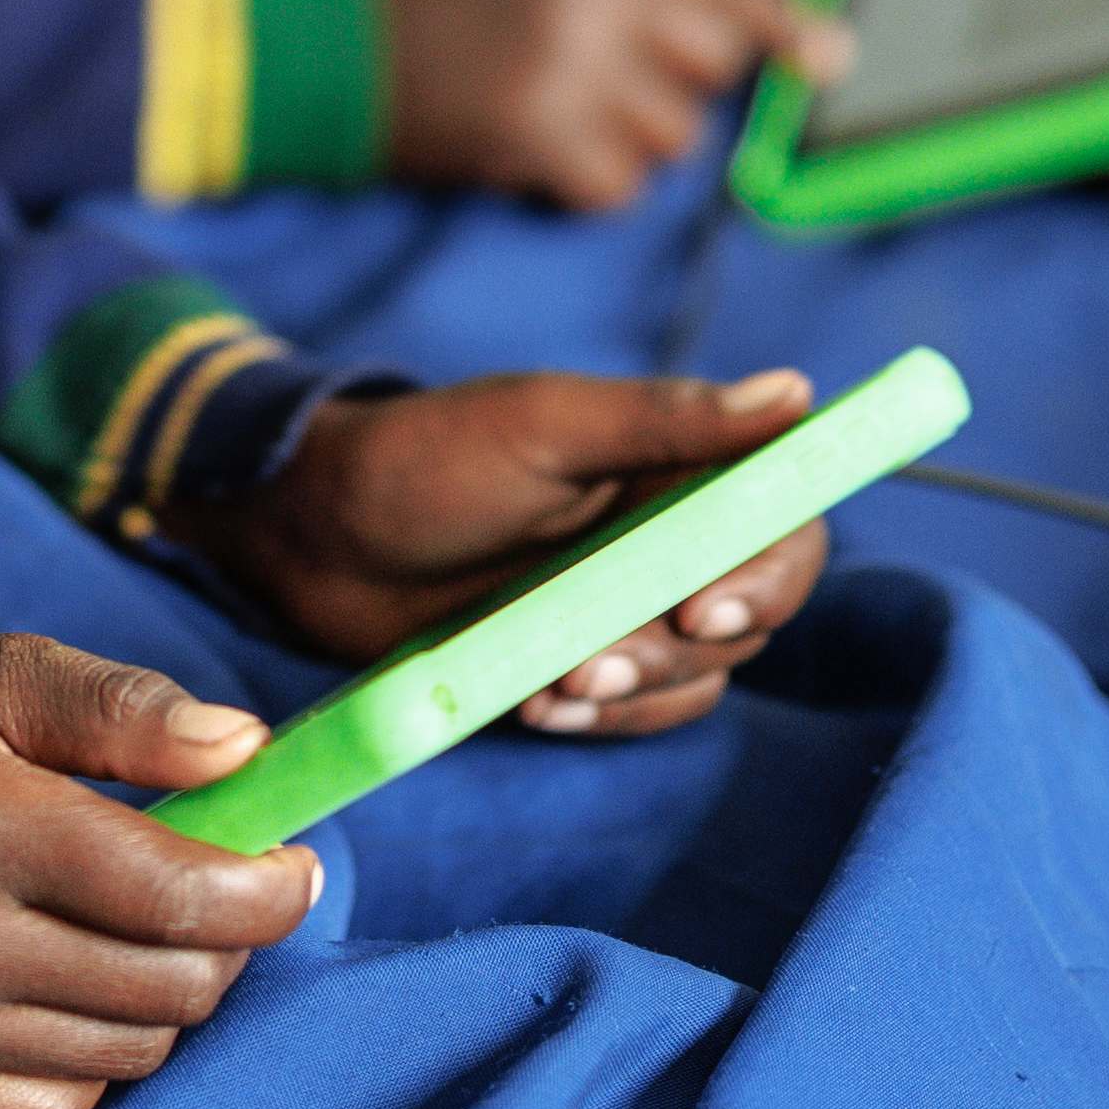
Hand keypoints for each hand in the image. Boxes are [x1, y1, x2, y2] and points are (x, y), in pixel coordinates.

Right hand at [0, 636, 320, 1108]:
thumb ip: (121, 707)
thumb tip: (251, 753)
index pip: (180, 895)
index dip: (271, 888)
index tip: (292, 859)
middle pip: (176, 987)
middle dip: (229, 938)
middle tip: (212, 886)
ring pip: (133, 1052)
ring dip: (165, 994)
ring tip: (127, 928)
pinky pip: (63, 1107)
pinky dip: (94, 1056)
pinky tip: (62, 987)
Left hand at [173, 369, 829, 736]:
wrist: (313, 535)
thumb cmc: (423, 458)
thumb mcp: (540, 424)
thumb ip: (666, 420)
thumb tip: (795, 393)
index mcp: (672, 462)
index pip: (782, 520)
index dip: (768, 573)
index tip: (704, 607)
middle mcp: (665, 533)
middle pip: (750, 609)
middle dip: (683, 646)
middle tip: (595, 656)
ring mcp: (625, 604)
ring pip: (698, 671)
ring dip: (636, 687)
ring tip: (549, 682)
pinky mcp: (580, 662)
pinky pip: (638, 708)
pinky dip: (603, 716)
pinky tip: (538, 705)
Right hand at [375, 0, 832, 212]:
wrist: (322, 43)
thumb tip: (773, 43)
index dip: (785, 23)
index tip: (832, 59)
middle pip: (712, 63)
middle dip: (676, 88)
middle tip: (606, 88)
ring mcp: (563, 56)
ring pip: (672, 136)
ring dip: (629, 143)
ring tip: (556, 115)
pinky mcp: (532, 129)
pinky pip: (616, 188)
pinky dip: (584, 188)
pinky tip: (533, 159)